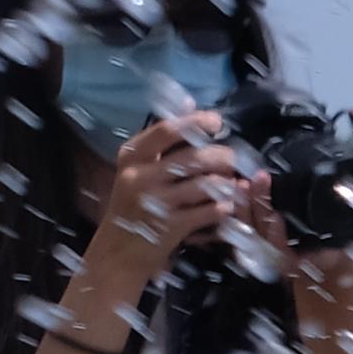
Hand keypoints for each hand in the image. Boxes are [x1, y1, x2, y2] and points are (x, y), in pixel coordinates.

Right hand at [77, 105, 267, 294]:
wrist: (118, 251)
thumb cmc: (134, 204)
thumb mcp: (140, 168)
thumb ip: (164, 140)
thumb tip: (189, 102)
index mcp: (132, 156)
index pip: (167, 130)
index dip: (196, 123)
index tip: (217, 122)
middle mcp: (140, 175)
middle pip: (193, 157)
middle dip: (221, 157)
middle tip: (234, 160)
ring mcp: (155, 201)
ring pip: (205, 184)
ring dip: (227, 183)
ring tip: (233, 184)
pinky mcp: (171, 226)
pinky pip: (209, 211)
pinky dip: (223, 207)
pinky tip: (226, 206)